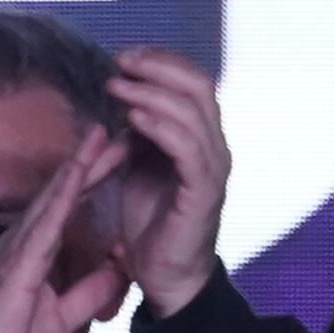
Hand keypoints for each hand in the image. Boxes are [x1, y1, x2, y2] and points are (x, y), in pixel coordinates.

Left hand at [107, 50, 233, 321]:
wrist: (166, 277)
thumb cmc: (151, 223)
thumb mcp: (139, 166)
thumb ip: (139, 133)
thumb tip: (125, 97)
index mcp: (201, 137)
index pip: (192, 81)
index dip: (162, 62)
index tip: (125, 56)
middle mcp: (215, 145)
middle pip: (198, 85)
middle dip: (157, 67)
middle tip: (121, 61)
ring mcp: (213, 167)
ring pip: (193, 111)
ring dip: (151, 92)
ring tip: (118, 85)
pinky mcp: (203, 190)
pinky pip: (187, 148)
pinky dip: (160, 127)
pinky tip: (133, 118)